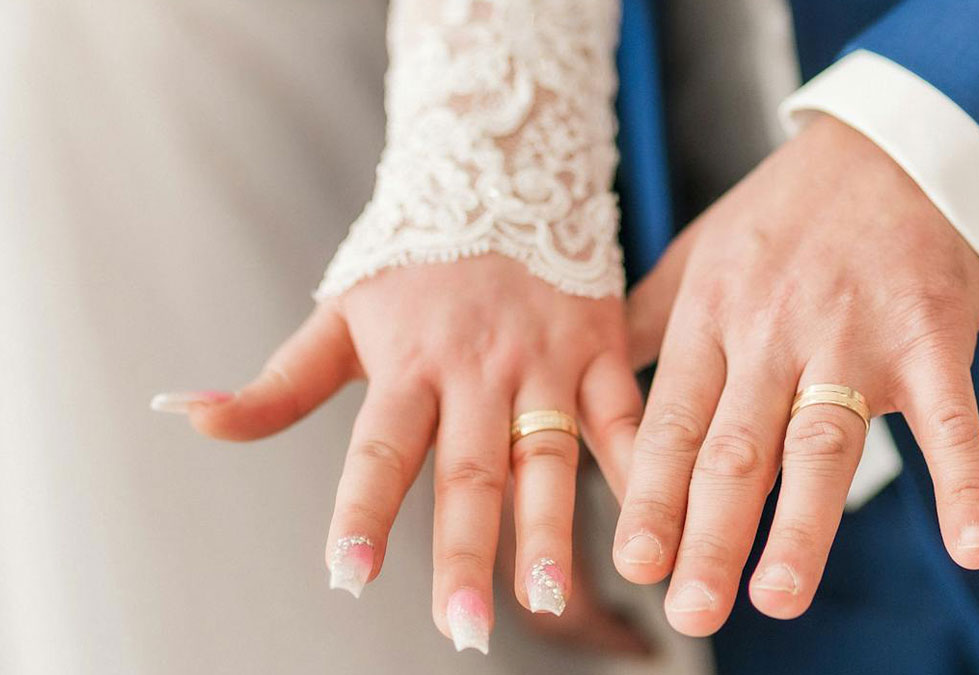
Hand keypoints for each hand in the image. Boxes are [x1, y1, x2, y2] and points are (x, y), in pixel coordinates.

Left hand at [163, 255, 642, 650]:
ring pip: (549, 456)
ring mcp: (544, 362)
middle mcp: (478, 370)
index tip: (349, 578)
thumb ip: (277, 382)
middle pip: (470, 472)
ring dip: (552, 528)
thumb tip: (184, 415)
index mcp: (409, 363)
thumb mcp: (341, 315)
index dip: (363, 515)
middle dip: (467, 555)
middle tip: (464, 629)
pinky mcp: (600, 351)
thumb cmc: (415, 265)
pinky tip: (653, 519)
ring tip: (548, 596)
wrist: (504, 178)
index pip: (381, 451)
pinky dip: (638, 467)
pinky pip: (623, 416)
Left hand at [614, 114, 978, 635]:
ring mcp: (855, 337)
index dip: (652, 495)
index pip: (674, 422)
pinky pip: (950, 417)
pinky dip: (966, 481)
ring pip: (822, 443)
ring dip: (804, 525)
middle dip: (709, 534)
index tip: (634, 562)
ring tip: (777, 597)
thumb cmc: (786, 211)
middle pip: (736, 447)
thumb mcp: (698, 251)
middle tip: (690, 611)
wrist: (892, 147)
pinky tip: (974, 547)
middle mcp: (774, 332)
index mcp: (713, 316)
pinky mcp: (932, 337)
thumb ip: (646, 322)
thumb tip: (595, 393)